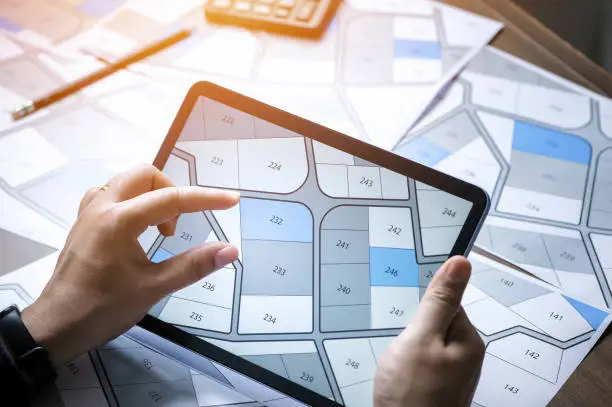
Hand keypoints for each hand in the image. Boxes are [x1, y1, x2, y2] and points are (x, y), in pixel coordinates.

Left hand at [21, 164, 239, 366]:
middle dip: (172, 192)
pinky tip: (138, 229)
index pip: (172, 199)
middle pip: (145, 175)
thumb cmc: (103, 309)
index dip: (207, 199)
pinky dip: (134, 202)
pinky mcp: (84, 222)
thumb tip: (230, 250)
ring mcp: (89, 212)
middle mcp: (102, 206)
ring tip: (159, 230)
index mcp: (119, 221)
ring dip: (151, 196)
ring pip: (127, 181)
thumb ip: (193, 265)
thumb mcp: (152, 288)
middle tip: (177, 228)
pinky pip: (112, 195)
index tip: (232, 201)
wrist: (56, 326)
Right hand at [374, 256, 483, 406]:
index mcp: (468, 341)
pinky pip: (421, 362)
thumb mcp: (421, 338)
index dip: (422, 308)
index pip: (446, 303)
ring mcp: (451, 373)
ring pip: (424, 343)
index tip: (409, 319)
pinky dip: (406, 364)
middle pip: (434, 323)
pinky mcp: (437, 386)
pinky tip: (399, 376)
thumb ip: (438, 300)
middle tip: (401, 349)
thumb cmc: (413, 394)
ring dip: (406, 348)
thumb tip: (461, 261)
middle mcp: (466, 356)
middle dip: (412, 330)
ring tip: (398, 366)